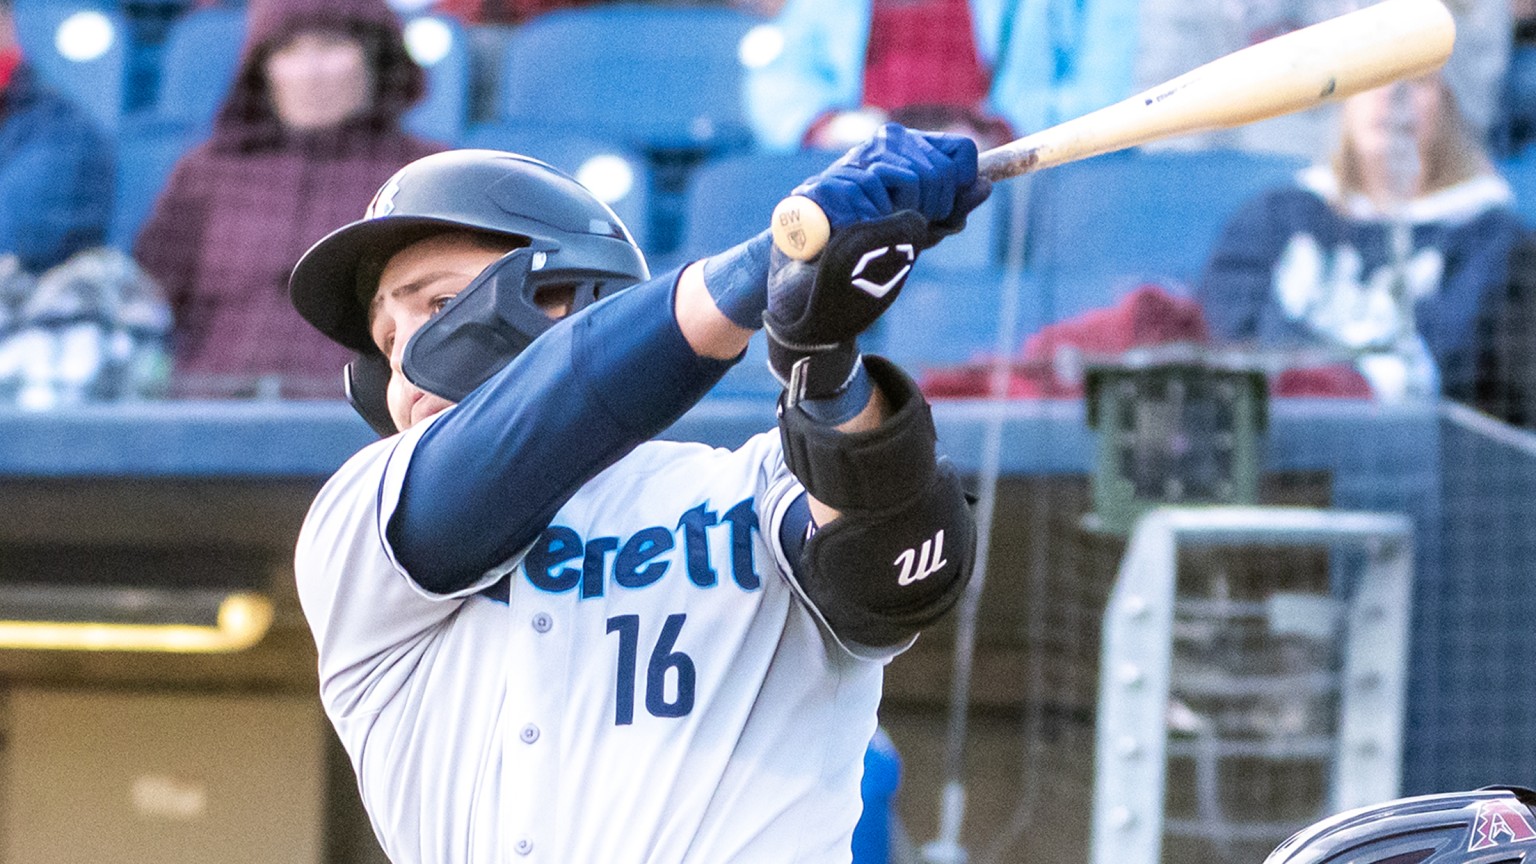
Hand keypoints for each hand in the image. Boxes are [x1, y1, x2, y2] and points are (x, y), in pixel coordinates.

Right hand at [793, 123, 991, 248]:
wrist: (812, 260)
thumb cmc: (870, 239)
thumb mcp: (919, 226)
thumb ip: (951, 209)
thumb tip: (987, 186)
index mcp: (910, 146)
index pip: (962, 152)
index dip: (960, 186)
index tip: (938, 210)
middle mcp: (886, 141)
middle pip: (939, 172)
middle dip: (930, 210)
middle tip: (899, 224)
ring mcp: (859, 158)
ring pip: (911, 181)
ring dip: (901, 217)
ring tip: (874, 226)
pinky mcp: (834, 181)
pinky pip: (877, 200)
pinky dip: (873, 224)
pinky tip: (855, 228)